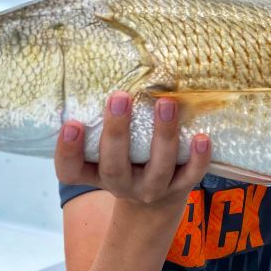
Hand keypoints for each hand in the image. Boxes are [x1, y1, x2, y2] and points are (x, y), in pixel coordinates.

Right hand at [54, 91, 212, 207]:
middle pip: (114, 166)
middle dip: (117, 132)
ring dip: (162, 135)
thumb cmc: (124, 158)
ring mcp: (151, 189)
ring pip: (158, 169)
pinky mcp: (180, 187)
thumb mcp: (105, 146)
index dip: (68, 151)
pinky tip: (202, 137)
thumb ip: (100, 120)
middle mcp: (120, 184)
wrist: (154, 201)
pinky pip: (191, 175)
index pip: (70, 171)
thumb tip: (102, 68)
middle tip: (119, 98)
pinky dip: (198, 158)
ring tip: (165, 103)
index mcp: (94, 173)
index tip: (72, 124)